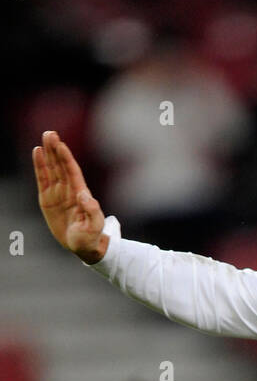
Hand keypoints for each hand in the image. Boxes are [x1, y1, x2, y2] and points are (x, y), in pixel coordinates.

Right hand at [33, 130, 108, 263]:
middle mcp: (69, 190)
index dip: (66, 158)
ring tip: (45, 138)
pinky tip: (37, 152)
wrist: (84, 247)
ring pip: (52, 169)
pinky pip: (42, 179)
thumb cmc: (92, 237)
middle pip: (61, 166)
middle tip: (50, 134)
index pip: (72, 172)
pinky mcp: (47, 199)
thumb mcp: (95, 226)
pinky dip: (39, 166)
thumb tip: (83, 194)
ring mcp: (58, 193)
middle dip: (56, 150)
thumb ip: (92, 211)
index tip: (61, 144)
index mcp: (81, 194)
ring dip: (48, 153)